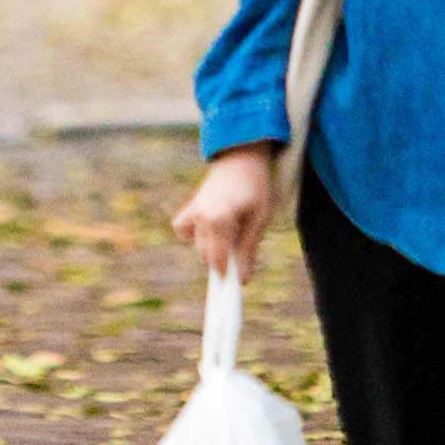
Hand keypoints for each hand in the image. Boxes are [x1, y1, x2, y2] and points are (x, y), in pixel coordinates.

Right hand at [171, 144, 280, 278]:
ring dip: (213, 247)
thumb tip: (242, 280)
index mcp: (218, 219)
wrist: (241, 159)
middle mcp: (200, 217)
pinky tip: (212, 229)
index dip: (226, 275)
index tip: (233, 286)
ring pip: (198, 247)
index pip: (218, 260)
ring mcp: (191, 213)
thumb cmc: (254, 187)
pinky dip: (196, 236)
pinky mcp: (188, 209)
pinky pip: (185, 233)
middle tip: (241, 246)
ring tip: (232, 230)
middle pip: (207, 256)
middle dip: (223, 259)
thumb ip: (248, 250)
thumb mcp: (259, 220)